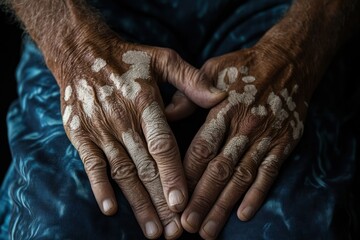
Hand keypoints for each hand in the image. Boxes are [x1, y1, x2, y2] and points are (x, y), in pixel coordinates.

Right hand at [55, 26, 225, 238]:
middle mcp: (122, 120)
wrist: (80, 52)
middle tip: (175, 231)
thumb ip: (191, 79)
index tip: (183, 203)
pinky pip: (91, 164)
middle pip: (145, 167)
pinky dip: (100, 187)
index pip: (162, 145)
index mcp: (144, 103)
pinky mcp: (81, 134)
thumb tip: (221, 98)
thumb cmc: (127, 58)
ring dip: (137, 203)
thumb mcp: (162, 59)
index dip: (172, 175)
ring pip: (122, 172)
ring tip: (153, 230)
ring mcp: (100, 129)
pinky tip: (110, 209)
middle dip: (160, 202)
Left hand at [180, 44, 310, 238]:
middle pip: (220, 169)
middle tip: (187, 225)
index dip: (186, 173)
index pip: (202, 147)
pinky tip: (244, 214)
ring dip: (224, 205)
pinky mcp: (284, 142)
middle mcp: (245, 126)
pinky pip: (270, 172)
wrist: (289, 60)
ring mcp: (266, 136)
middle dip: (202, 199)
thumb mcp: (212, 69)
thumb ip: (189, 93)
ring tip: (208, 229)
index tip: (173, 195)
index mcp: (224, 108)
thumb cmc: (244, 66)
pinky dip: (257, 194)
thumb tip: (166, 114)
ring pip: (242, 176)